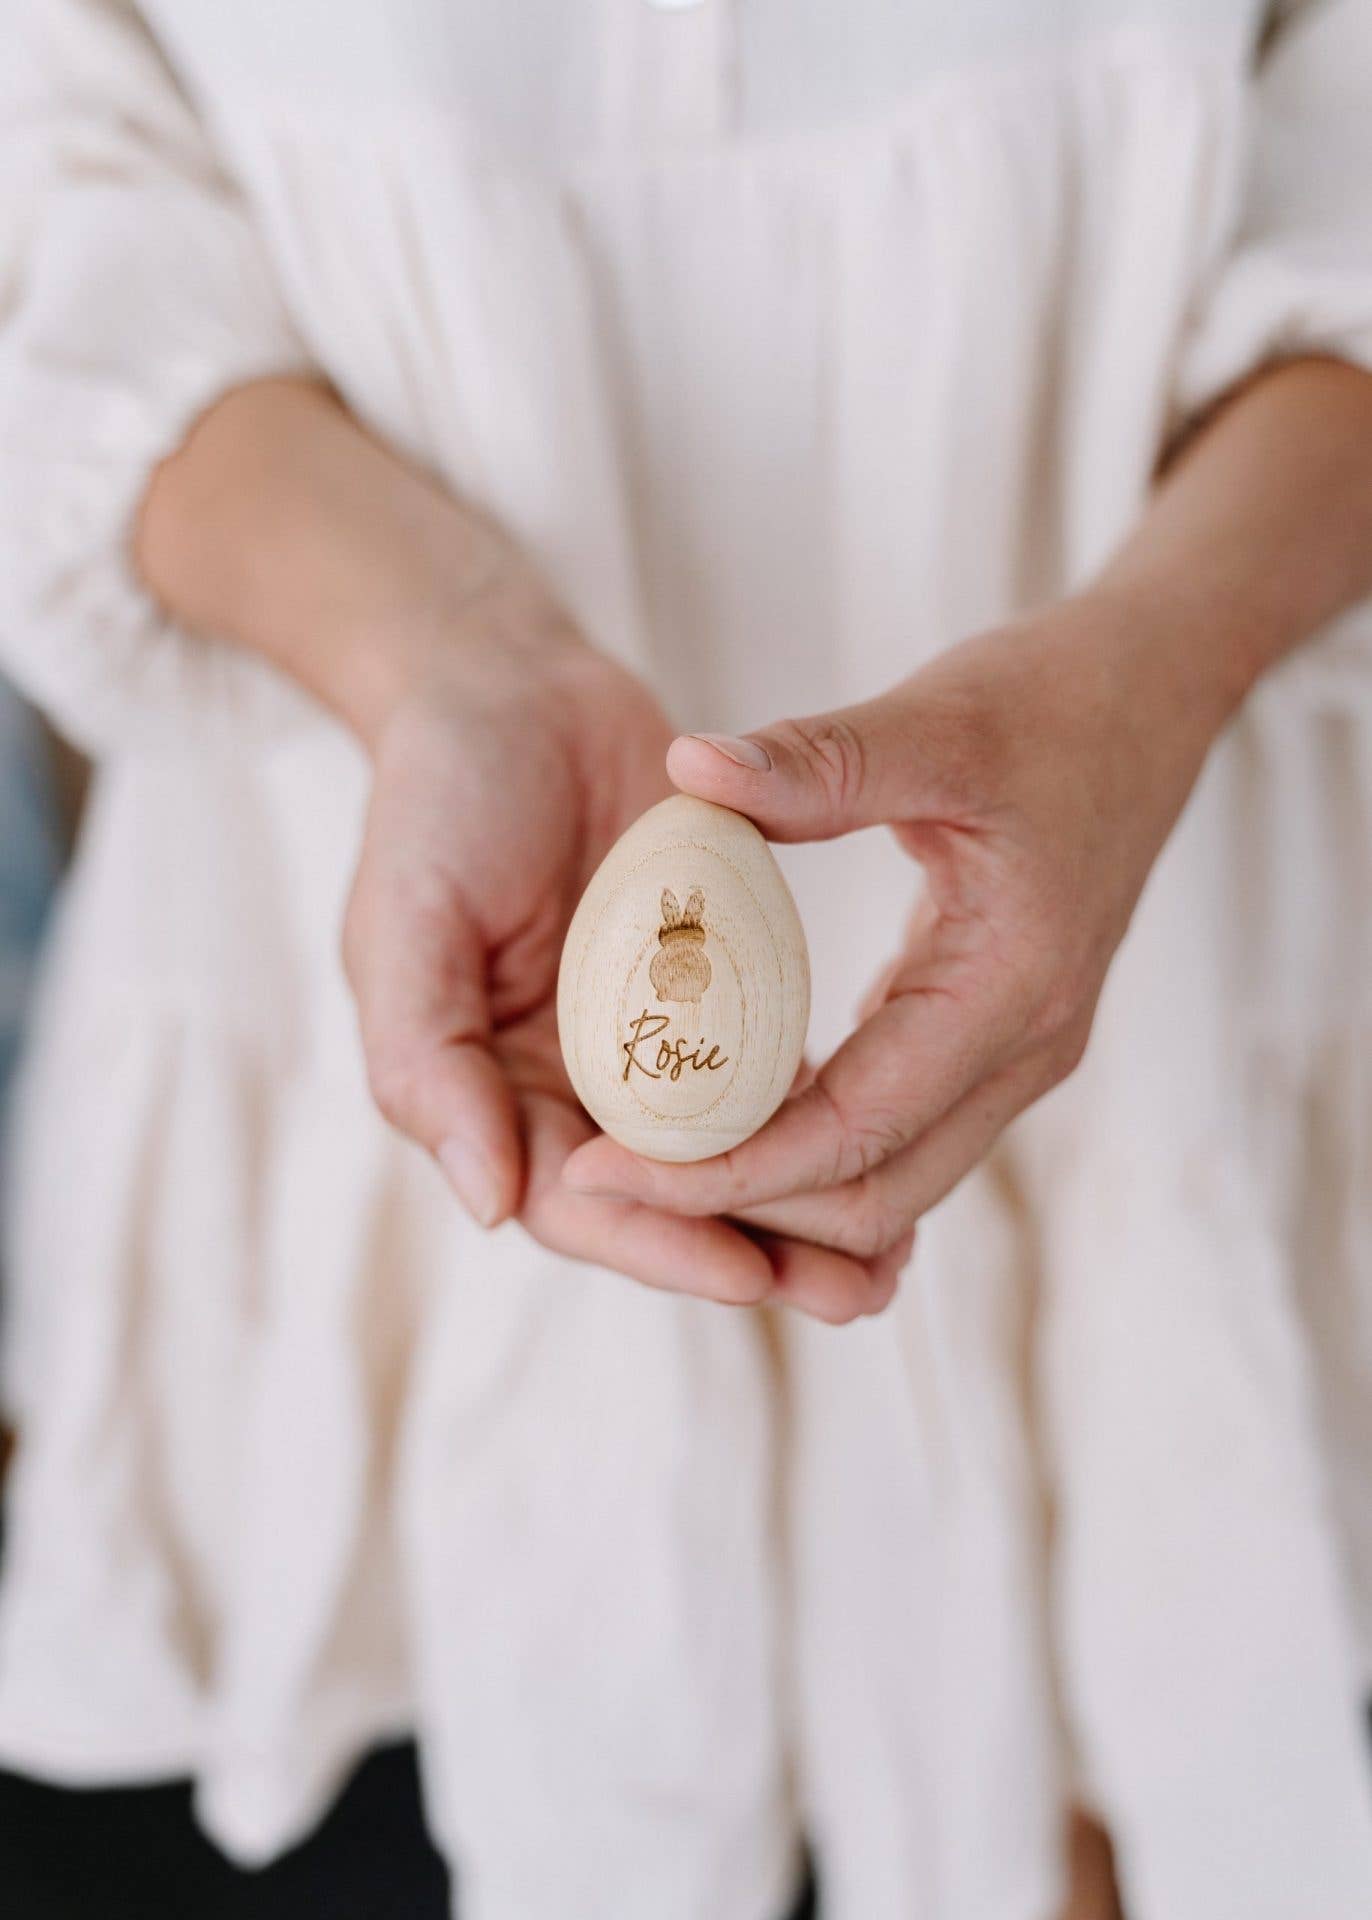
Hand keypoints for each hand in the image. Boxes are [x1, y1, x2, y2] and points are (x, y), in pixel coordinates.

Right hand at [342, 567, 907, 1312]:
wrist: (508, 688)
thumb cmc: (436, 799)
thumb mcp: (407, 919)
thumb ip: (428, 1060)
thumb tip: (489, 1205)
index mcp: (490, 1089)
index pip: (577, 1199)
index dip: (662, 1243)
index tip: (751, 1275)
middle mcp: (569, 1085)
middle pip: (666, 1201)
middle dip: (755, 1250)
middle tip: (855, 1294)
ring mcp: (643, 1041)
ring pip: (727, 1151)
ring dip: (802, 1207)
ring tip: (890, 1261)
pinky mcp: (706, 986)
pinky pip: (764, 1068)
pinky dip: (818, 1112)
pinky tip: (893, 1145)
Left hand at [562, 593, 1227, 1316]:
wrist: (1153, 696)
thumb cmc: (1053, 703)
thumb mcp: (935, 722)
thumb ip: (814, 759)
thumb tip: (688, 768)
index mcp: (1010, 989)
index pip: (854, 1134)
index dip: (727, 1173)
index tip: (608, 1172)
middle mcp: (1023, 1047)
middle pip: (874, 1196)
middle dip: (739, 1210)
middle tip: (604, 1182)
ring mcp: (1016, 1051)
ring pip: (890, 1179)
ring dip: (776, 1194)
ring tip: (648, 1168)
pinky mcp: (992, 1033)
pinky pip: (897, 1128)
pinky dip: (812, 1146)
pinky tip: (724, 1122)